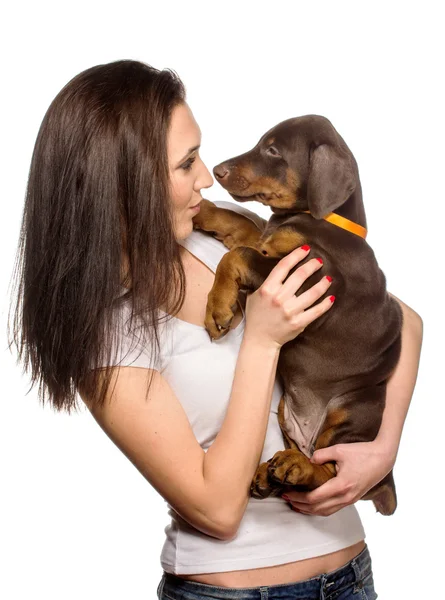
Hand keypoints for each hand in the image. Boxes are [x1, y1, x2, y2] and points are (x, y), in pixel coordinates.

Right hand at [244, 245, 333, 348]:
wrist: (259, 340)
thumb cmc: (256, 316)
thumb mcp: (253, 296)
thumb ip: (264, 282)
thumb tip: (276, 268)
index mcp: (267, 289)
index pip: (284, 266)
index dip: (296, 255)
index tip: (306, 249)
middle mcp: (279, 298)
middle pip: (300, 276)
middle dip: (312, 266)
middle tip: (319, 261)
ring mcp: (290, 311)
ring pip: (312, 293)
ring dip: (323, 283)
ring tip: (328, 278)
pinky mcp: (298, 323)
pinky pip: (316, 311)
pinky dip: (325, 304)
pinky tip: (331, 297)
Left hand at [281, 440, 395, 516]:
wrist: (383, 458)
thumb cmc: (362, 452)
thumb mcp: (339, 450)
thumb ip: (321, 455)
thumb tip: (309, 460)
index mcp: (341, 485)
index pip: (314, 498)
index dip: (298, 497)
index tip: (287, 492)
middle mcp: (346, 497)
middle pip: (318, 508)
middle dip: (300, 505)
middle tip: (287, 500)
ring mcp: (350, 500)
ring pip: (326, 512)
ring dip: (310, 510)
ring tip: (296, 505)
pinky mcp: (353, 499)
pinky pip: (334, 509)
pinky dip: (321, 509)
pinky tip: (313, 505)